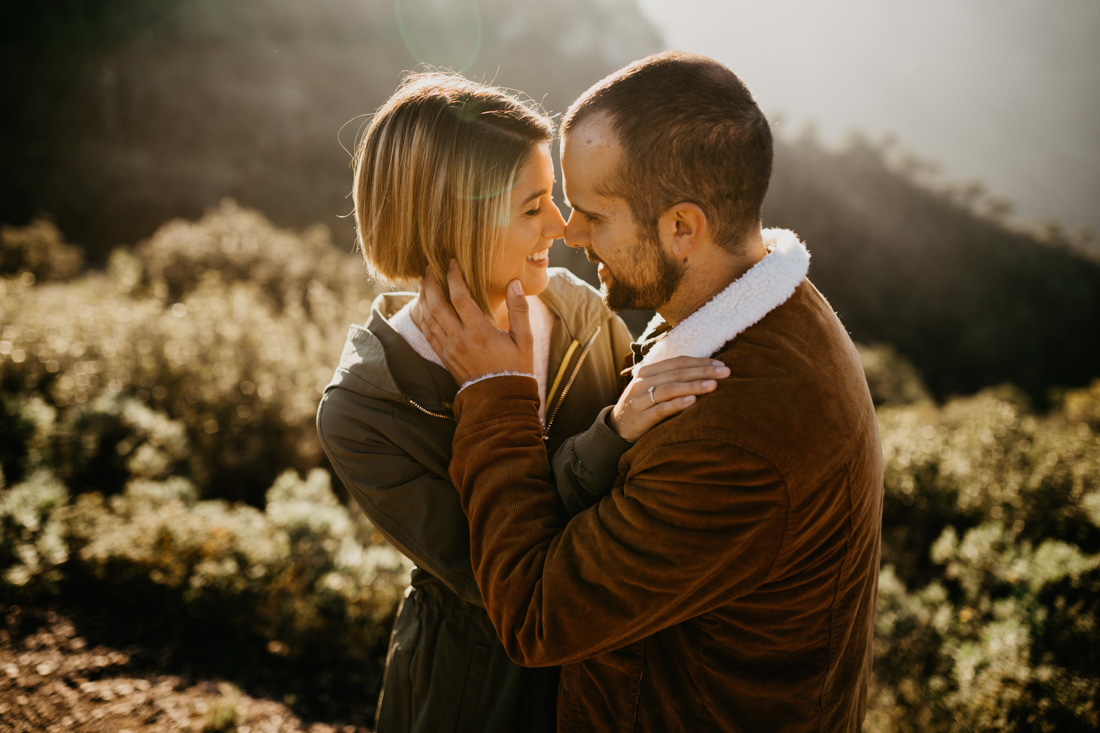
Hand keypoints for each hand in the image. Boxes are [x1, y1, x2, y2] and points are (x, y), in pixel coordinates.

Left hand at [418, 260, 532, 383]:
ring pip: (428, 317)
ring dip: (423, 297)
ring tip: (424, 281)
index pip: (459, 297)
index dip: (453, 276)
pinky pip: (427, 332)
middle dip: (431, 282)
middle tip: (430, 266)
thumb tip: (514, 282)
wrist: (500, 400)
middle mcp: (459, 339)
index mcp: (479, 332)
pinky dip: (422, 315)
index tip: (452, 261)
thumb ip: (520, 310)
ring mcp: (449, 349)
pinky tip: (422, 305)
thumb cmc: (516, 368)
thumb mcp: (525, 339)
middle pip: (436, 304)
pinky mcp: (444, 356)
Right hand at [610, 356, 729, 441]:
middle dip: (703, 371)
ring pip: (670, 389)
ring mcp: (640, 400)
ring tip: (713, 385)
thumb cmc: (642, 407)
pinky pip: (661, 409)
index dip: (700, 361)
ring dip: (693, 385)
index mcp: (647, 372)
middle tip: (725, 372)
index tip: (721, 363)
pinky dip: (677, 404)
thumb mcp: (652, 388)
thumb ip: (671, 379)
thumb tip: (705, 372)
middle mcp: (642, 383)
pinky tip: (692, 402)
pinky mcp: (641, 418)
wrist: (616, 429)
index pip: (677, 362)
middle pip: (676, 373)